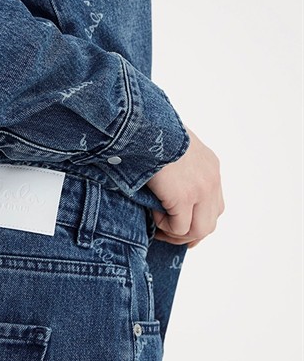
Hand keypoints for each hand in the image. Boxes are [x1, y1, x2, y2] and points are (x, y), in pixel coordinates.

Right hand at [145, 126, 224, 247]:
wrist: (146, 125)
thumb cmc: (152, 133)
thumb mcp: (174, 149)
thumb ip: (179, 169)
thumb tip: (168, 188)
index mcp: (210, 168)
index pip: (215, 207)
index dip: (197, 222)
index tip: (178, 228)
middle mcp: (211, 180)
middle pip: (210, 224)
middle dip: (189, 235)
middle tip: (167, 235)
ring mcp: (201, 190)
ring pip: (198, 231)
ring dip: (176, 234)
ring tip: (158, 225)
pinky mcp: (184, 197)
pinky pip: (179, 227)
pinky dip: (164, 226)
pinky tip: (153, 212)